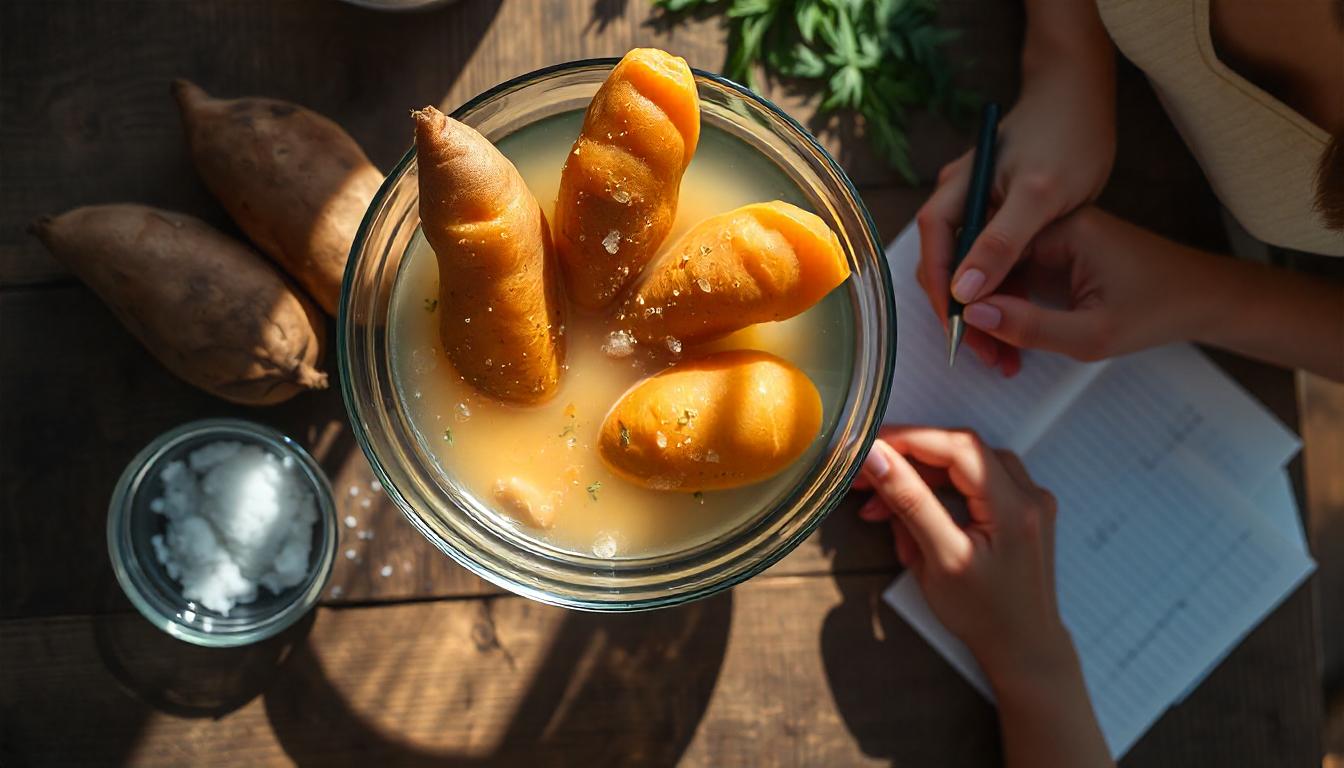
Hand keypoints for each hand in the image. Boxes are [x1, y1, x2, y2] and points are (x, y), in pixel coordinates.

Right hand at [854, 426, 1070, 680]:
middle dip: (908, 462)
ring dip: (918, 480)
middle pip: (959, 452)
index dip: (910, 438)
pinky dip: (938, 494)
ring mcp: (1028, 500)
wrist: (1023, 648)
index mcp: (1014, 507)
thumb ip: (910, 502)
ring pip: (962, 467)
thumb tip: (878, 457)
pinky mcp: (1019, 509)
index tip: (869, 444)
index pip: (958, 447)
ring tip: (879, 510)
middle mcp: (1029, 495)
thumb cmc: (983, 615)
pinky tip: (910, 521)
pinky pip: (972, 484)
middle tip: (864, 479)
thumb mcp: (938, 560)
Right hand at [960, 207, 1212, 363]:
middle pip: (986, 262)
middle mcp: (1051, 224)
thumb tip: (972, 316)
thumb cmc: (1160, 310)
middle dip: (973, 311)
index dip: (962, 293)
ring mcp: (1053, 238)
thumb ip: (1030, 327)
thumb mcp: (1094, 333)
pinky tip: (1010, 346)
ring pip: (997, 276)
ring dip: (989, 316)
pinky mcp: (1057, 254)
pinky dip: (1007, 312)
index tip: (958, 335)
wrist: (1205, 298)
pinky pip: (1015, 280)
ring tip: (997, 360)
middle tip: (978, 356)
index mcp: (1061, 227)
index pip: (987, 251)